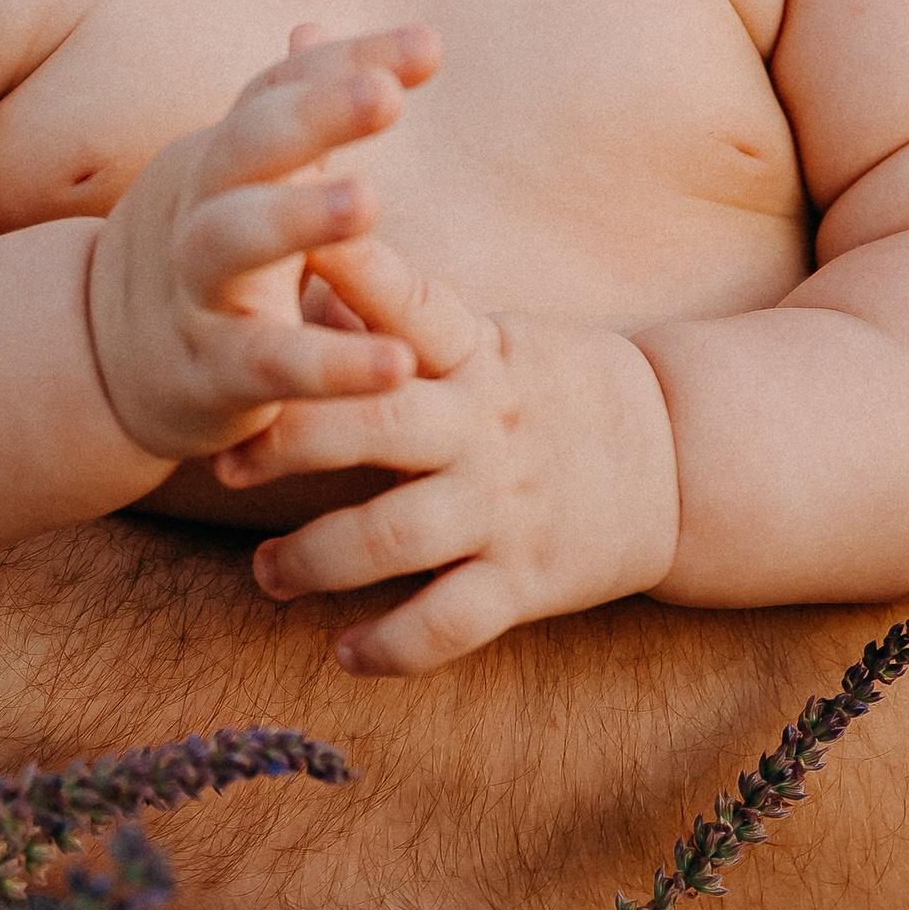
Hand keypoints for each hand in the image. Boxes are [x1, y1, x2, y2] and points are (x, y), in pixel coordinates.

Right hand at [87, 27, 436, 464]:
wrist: (103, 362)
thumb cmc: (204, 257)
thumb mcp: (237, 181)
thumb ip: (288, 112)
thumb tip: (313, 22)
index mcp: (223, 159)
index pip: (281, 93)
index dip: (347, 64)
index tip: (430, 45)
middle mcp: (203, 208)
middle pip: (249, 146)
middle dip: (314, 114)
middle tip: (385, 94)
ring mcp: (198, 288)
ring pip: (234, 241)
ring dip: (298, 215)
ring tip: (370, 200)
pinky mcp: (211, 372)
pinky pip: (269, 364)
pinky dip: (328, 366)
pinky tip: (396, 363)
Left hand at [227, 238, 682, 674]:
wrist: (683, 459)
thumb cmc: (550, 388)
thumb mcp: (487, 336)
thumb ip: (395, 316)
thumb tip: (303, 261)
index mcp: (475, 352)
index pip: (409, 302)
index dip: (355, 274)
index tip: (292, 256)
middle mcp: (484, 426)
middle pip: (376, 427)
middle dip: (290, 444)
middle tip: (226, 461)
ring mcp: (504, 507)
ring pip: (392, 538)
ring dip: (314, 559)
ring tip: (266, 573)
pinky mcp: (525, 580)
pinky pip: (445, 624)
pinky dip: (389, 647)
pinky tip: (345, 653)